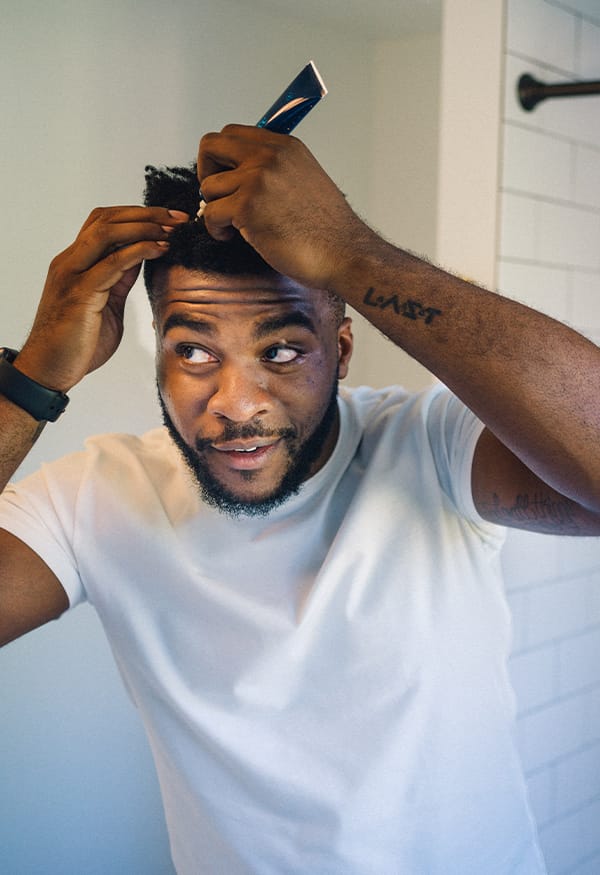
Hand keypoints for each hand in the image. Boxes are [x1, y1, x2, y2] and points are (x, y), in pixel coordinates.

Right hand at [16, 206, 187, 391]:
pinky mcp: (80, 292)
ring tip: (171, 229)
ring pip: (107, 232)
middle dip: (146, 214)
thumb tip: (140, 259)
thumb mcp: (106, 303)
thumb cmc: (77, 343)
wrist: (49, 369)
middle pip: (107, 219)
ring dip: (144, 226)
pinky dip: (139, 250)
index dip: (137, 216)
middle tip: (178, 217)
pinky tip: (160, 248)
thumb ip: (119, 280)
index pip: (103, 223)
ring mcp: (73, 274)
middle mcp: (71, 261)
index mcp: (75, 263)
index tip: (169, 219)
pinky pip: (112, 262)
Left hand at [198, 125, 369, 289]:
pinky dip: (216, 229)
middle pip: (210, 146)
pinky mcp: (248, 207)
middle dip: (206, 172)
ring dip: (215, 209)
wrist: (344, 253)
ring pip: (209, 187)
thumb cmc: (326, 229)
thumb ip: (275, 169)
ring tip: (234, 226)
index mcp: (284, 147)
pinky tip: (232, 237)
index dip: (221, 157)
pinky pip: (211, 214)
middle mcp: (269, 156)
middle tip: (218, 196)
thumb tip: (239, 174)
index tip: (226, 178)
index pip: (232, 134)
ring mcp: (257, 179)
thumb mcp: (306, 180)